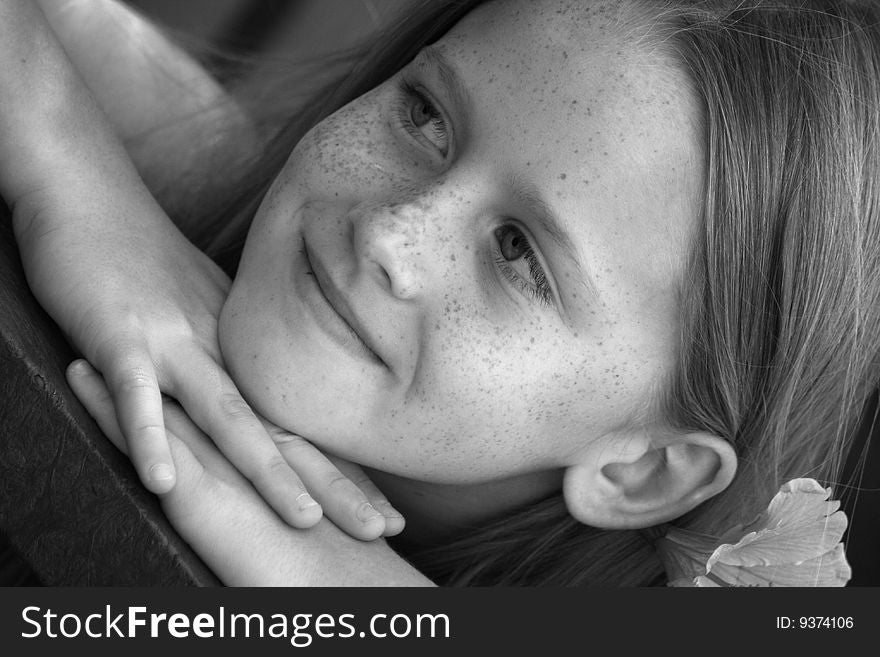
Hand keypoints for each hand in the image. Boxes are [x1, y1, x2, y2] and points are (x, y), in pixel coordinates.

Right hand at [1, 0, 398, 540]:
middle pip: (286, 431)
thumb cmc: (149, 260)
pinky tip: (162, 482)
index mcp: (244, 353)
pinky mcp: (122, 340)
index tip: (390, 512)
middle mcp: (222, 353)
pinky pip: (136, 396)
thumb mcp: (207, 312)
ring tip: (303, 518)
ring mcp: (175, 345)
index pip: (303, 424)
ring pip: (227, 417)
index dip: (346, 470)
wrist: (94, 198)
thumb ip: (234, 356)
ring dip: (265, 470)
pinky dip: (148, 437)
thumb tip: (261, 397)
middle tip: (383, 528)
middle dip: (335, 485)